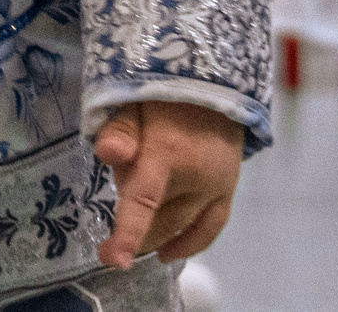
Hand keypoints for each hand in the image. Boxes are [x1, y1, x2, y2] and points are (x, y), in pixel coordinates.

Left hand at [93, 102, 242, 269]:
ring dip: (156, 237)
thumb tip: (108, 153)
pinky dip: (190, 243)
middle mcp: (198, 175)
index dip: (128, 232)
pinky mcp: (229, 188)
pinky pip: (211, 226)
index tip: (114, 259)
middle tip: (109, 240)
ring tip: (133, 244)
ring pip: (182, 224)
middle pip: (159, 217)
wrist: (215, 79)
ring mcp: (218, 184)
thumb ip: (119, 129)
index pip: (144, 199)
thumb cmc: (163, 89)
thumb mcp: (133, 98)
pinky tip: (169, 253)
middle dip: (133, 232)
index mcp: (168, 151)